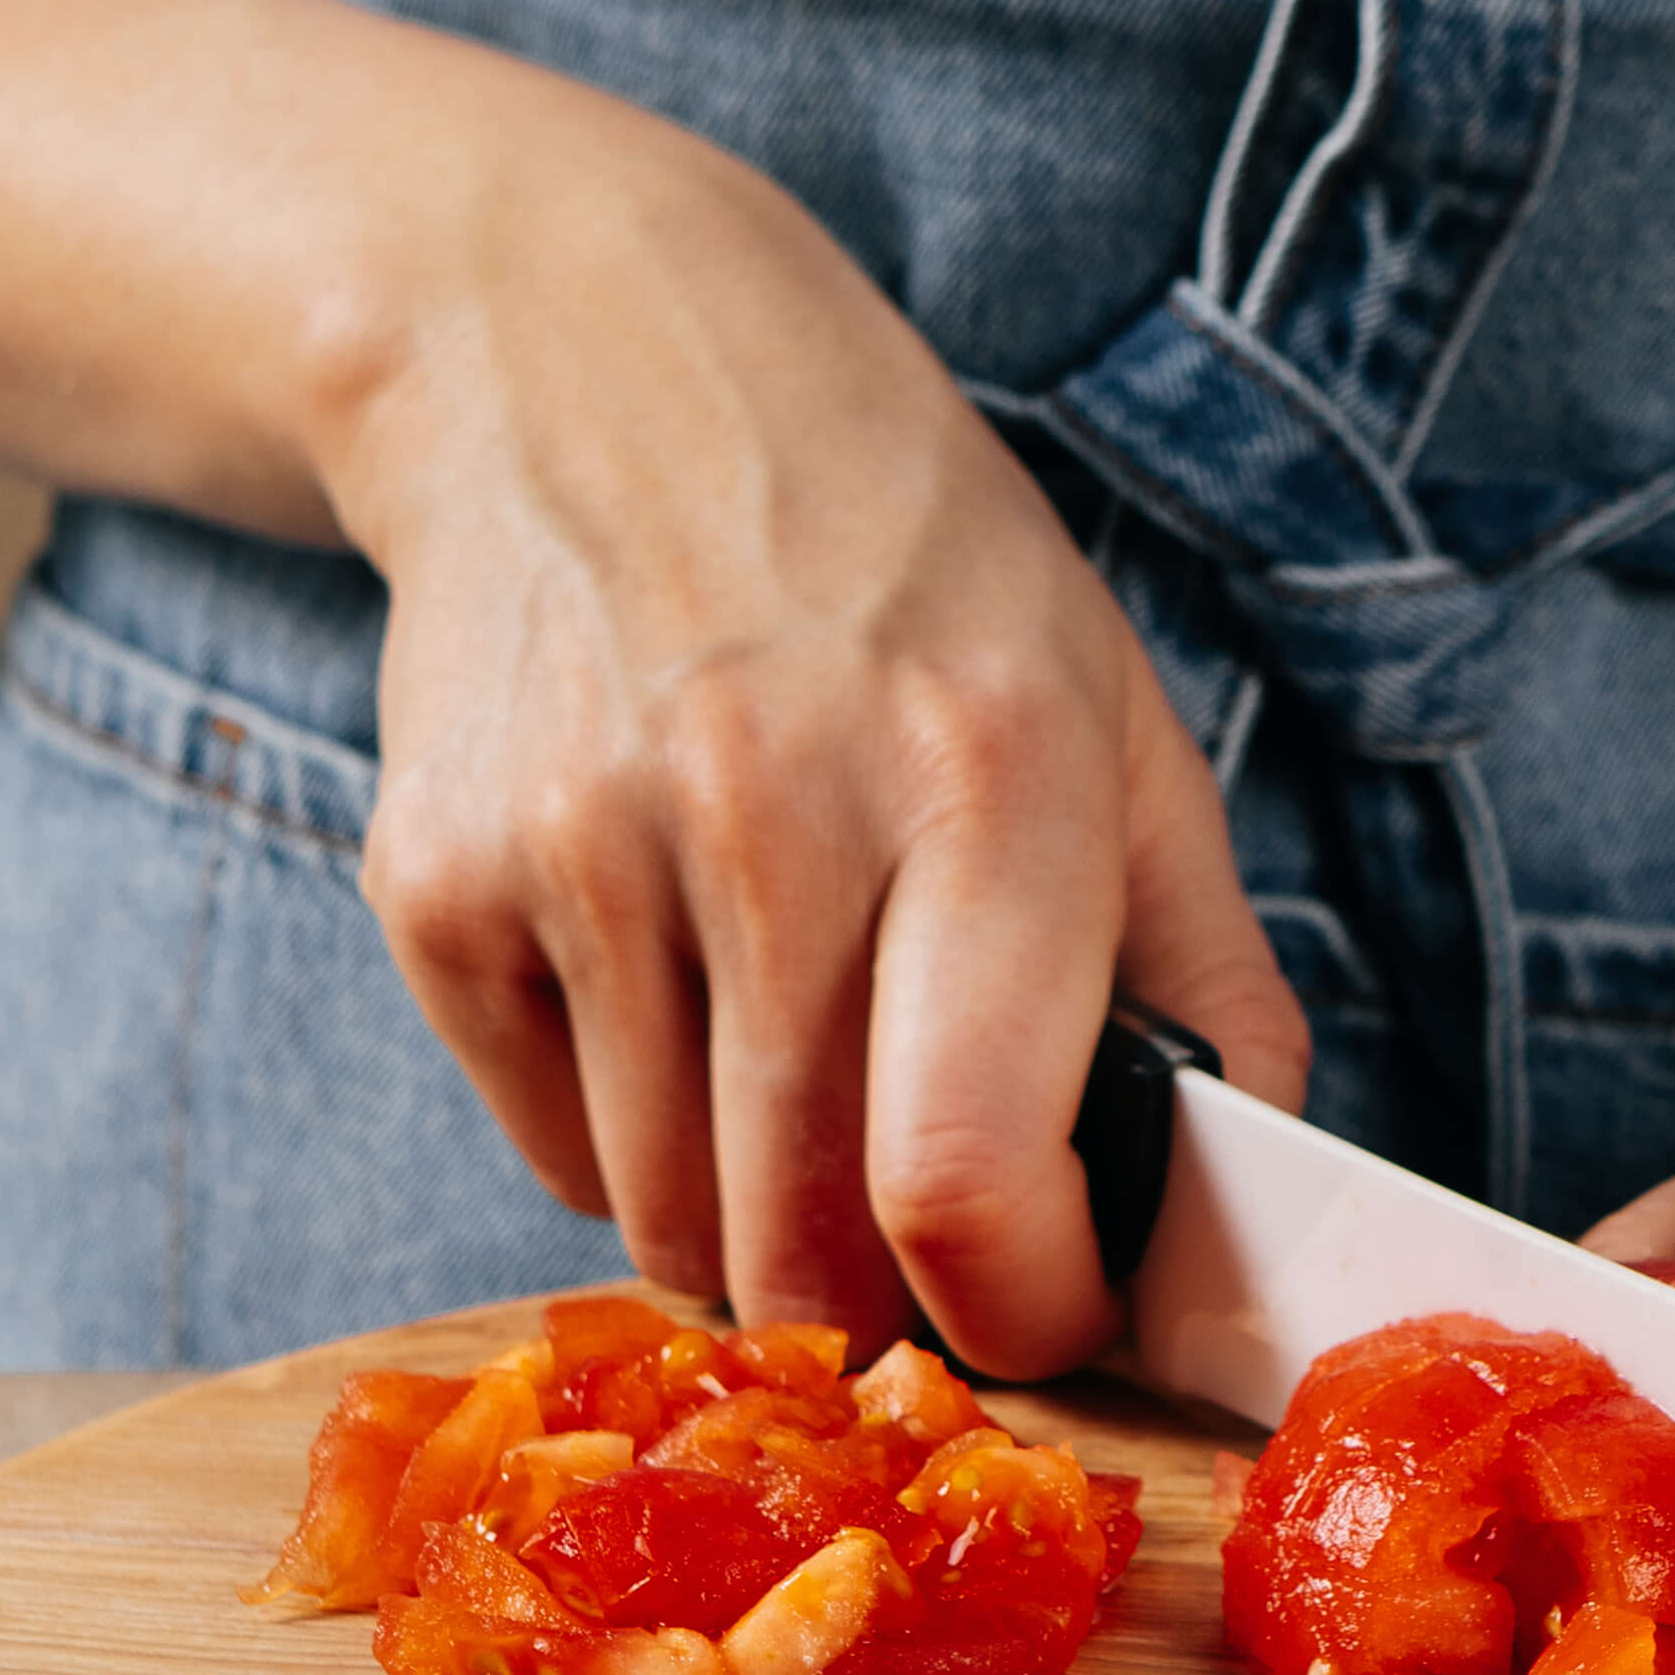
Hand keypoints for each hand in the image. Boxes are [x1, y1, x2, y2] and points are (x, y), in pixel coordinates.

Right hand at [329, 85, 1306, 1370]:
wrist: (589, 360)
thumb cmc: (894, 556)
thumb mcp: (1104, 701)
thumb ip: (1196, 962)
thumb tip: (1236, 1194)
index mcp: (984, 771)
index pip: (967, 1178)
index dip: (1020, 1315)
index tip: (1044, 1311)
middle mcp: (769, 808)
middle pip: (804, 1244)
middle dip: (883, 1304)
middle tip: (922, 1239)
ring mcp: (580, 845)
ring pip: (666, 1224)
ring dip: (749, 1224)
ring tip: (795, 1081)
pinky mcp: (438, 880)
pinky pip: (549, 1148)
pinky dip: (621, 1137)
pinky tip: (667, 989)